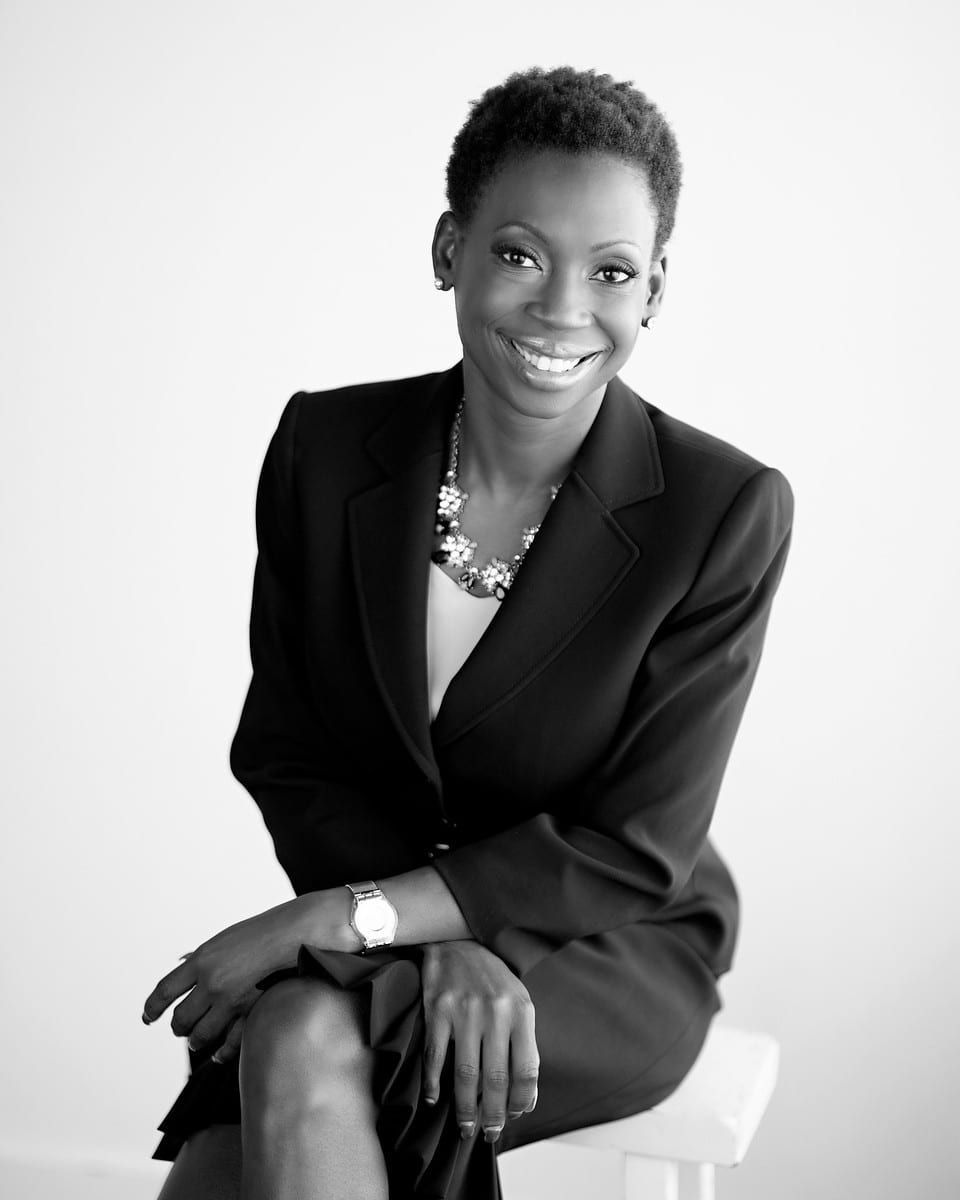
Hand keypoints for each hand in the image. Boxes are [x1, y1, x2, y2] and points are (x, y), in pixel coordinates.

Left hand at [141, 890, 353, 1061]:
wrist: (294, 934)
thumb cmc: (260, 933)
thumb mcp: (223, 939)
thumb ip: (201, 957)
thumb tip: (180, 963)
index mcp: (201, 960)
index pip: (164, 991)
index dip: (152, 1008)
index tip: (147, 1019)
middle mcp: (211, 982)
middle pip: (180, 1019)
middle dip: (178, 1028)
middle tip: (180, 1029)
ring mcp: (231, 1000)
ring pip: (200, 1035)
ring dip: (196, 1041)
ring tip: (197, 1041)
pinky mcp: (250, 1011)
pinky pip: (229, 1042)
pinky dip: (221, 1052)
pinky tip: (218, 1055)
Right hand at [420, 940, 538, 1143]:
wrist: (458, 941)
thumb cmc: (492, 980)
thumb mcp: (519, 1003)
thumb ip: (523, 1045)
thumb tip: (524, 1098)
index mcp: (521, 1012)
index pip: (526, 1070)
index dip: (521, 1102)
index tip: (513, 1117)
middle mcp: (495, 1012)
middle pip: (495, 1079)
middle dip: (492, 1115)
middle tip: (488, 1134)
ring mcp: (464, 1011)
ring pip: (465, 1074)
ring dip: (464, 1108)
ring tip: (465, 1127)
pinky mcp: (437, 1010)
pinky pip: (435, 1057)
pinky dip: (433, 1084)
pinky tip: (434, 1100)